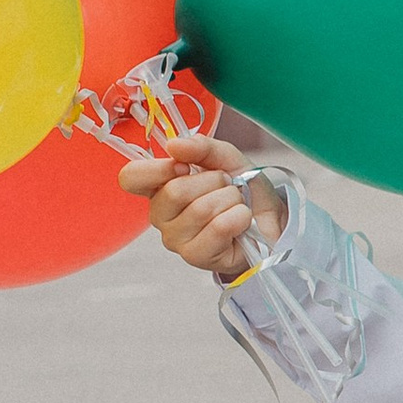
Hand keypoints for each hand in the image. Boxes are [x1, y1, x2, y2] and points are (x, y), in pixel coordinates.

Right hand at [120, 131, 286, 281]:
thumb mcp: (225, 157)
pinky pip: (218, 228)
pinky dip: (238, 217)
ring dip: (230, 199)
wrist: (271, 217)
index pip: (131, 178)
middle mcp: (161, 215)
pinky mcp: (196, 257)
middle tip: (226, 186)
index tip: (184, 166)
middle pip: (174, 191)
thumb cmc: (242, 189)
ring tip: (235, 204)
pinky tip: (241, 221)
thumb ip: (201, 147)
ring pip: (200, 209)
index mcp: (159, 187)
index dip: (158, 168)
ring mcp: (176, 239)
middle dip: (213, 181)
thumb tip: (174, 145)